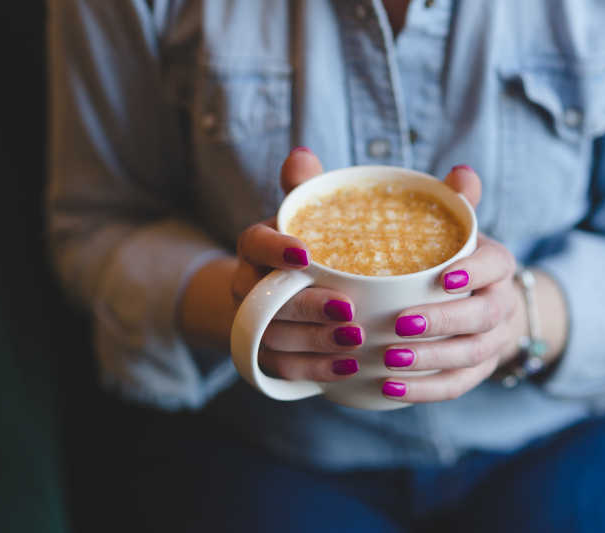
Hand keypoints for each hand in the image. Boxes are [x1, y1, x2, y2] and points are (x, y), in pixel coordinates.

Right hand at [179, 147, 364, 381]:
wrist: (283, 291)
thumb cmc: (309, 244)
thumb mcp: (310, 214)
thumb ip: (308, 187)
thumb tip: (303, 154)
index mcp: (257, 246)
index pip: (254, 242)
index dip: (275, 249)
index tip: (306, 253)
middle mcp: (248, 286)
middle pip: (269, 299)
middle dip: (307, 307)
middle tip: (349, 309)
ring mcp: (254, 323)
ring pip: (275, 337)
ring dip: (315, 342)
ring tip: (356, 340)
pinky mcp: (267, 355)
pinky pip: (284, 367)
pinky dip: (316, 370)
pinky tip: (349, 369)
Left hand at [379, 166, 553, 402]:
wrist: (476, 301)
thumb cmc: (448, 257)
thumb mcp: (450, 226)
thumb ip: (449, 199)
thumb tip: (461, 171)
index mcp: (495, 263)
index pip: (497, 264)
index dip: (474, 272)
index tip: (442, 277)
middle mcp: (500, 302)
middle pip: (483, 316)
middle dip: (443, 322)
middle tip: (399, 324)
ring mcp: (491, 341)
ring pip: (471, 355)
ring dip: (431, 359)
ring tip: (389, 358)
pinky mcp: (475, 371)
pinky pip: (456, 386)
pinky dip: (424, 390)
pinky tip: (388, 388)